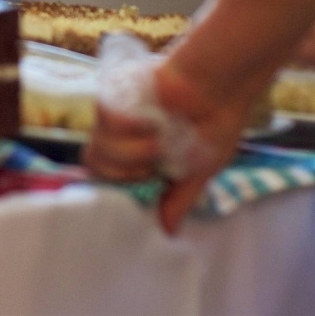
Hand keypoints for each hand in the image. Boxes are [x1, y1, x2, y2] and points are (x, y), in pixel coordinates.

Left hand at [82, 38, 249, 233]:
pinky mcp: (117, 91)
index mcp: (141, 154)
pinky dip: (128, 127)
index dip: (121, 188)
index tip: (147, 186)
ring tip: (158, 141)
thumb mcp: (201, 169)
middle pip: (94, 164)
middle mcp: (123, 135)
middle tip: (150, 165)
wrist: (220, 84)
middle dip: (122, 172)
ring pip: (98, 146)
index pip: (109, 179)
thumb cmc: (215, 122)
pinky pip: (105, 120)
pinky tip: (151, 121)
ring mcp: (117, 113)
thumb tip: (167, 232)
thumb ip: (180, 198)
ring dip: (129, 152)